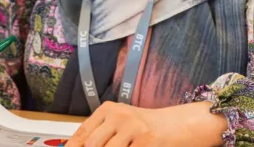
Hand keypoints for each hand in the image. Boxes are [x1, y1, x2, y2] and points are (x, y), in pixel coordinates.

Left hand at [67, 101, 226, 146]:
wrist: (175, 125)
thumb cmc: (143, 127)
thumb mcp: (119, 124)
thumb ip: (99, 135)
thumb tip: (78, 146)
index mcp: (108, 111)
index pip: (82, 134)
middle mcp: (118, 116)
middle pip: (92, 144)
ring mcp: (132, 129)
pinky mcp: (145, 142)